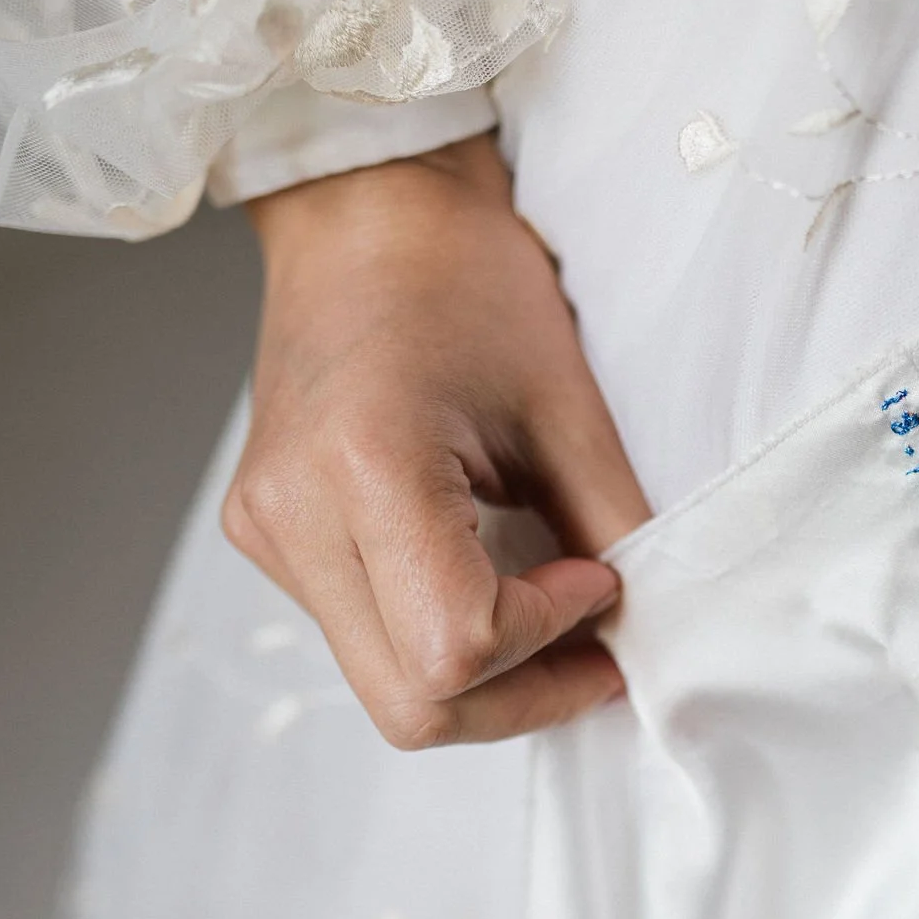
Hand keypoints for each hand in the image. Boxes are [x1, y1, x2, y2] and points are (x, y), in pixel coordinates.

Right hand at [225, 135, 651, 749]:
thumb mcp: (565, 402)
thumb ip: (610, 523)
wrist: (362, 212)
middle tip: (595, 652)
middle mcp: (292, 518)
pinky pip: (363, 639)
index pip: (457, 649)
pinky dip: (438, 639)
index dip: (548, 643)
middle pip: (412, 706)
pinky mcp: (268, 538)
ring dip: (483, 678)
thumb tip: (650, 619)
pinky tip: (487, 583)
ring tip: (547, 613)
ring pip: (385, 688)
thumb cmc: (462, 277)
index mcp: (362, 471)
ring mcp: (267, 535)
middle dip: (521, 698)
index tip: (600, 582)